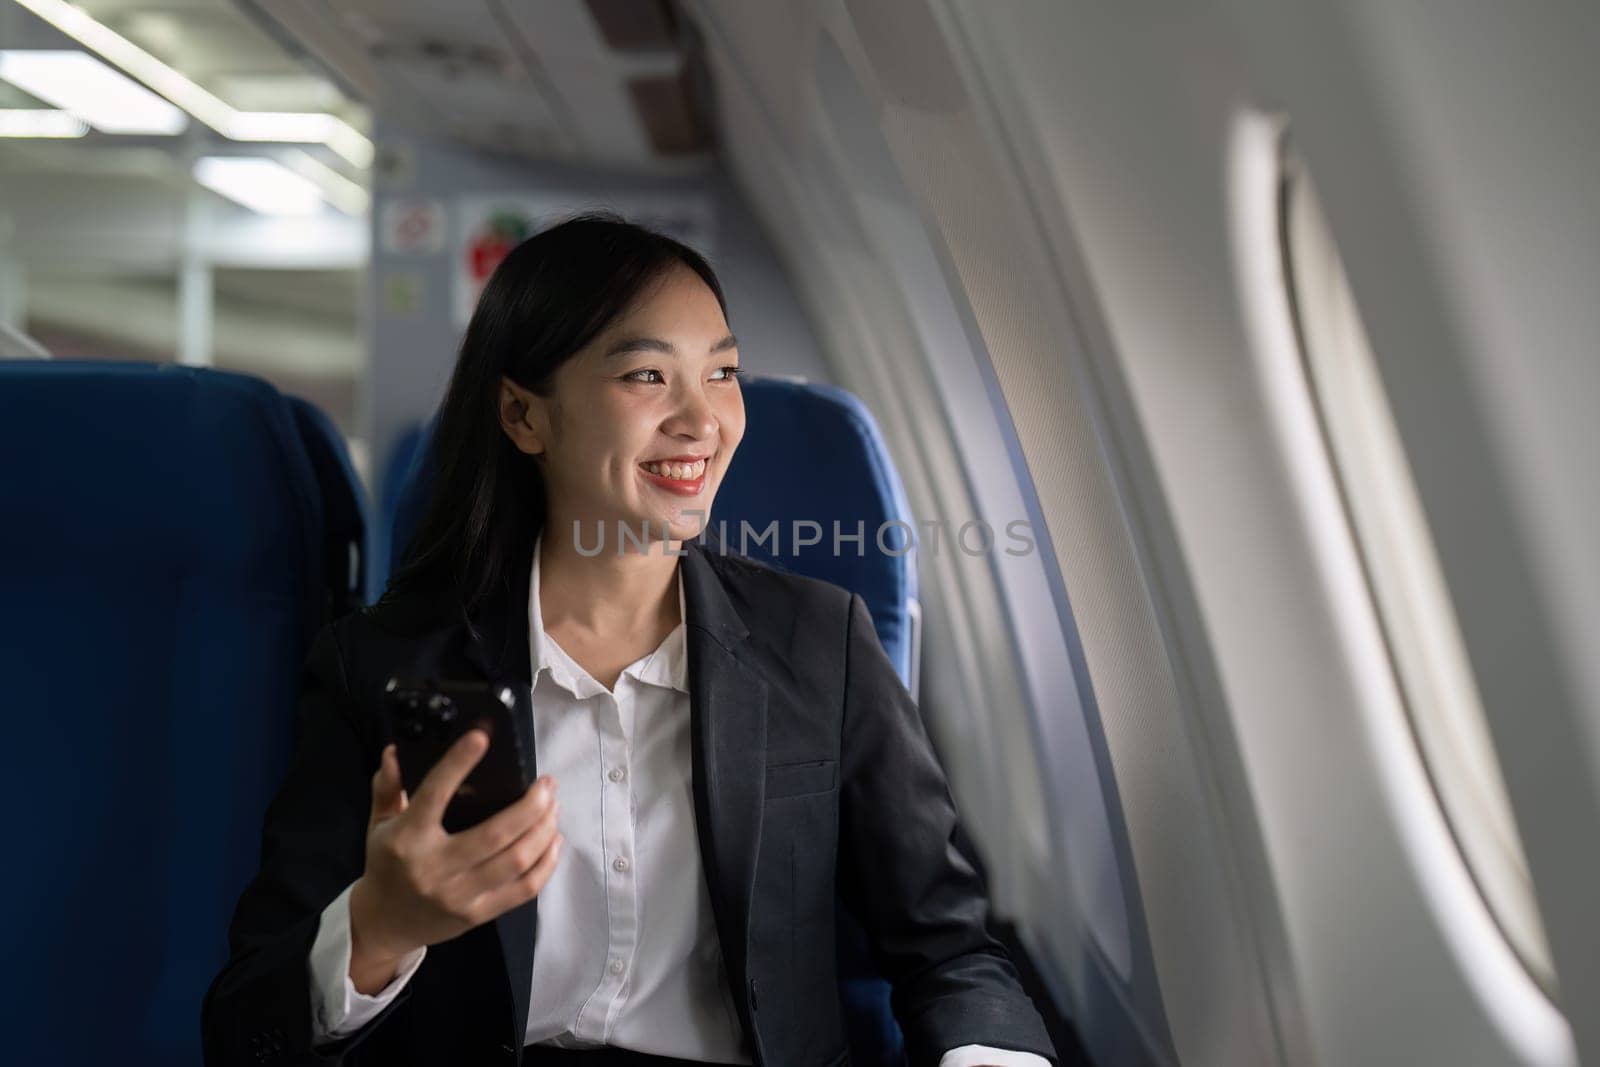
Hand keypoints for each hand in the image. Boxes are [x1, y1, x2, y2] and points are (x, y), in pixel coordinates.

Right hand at [347, 732, 561, 992]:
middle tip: (548, 783)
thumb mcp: (379, 824)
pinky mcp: (478, 916)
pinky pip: (524, 889)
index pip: (434, 794)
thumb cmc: (386, 865)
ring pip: (516, 860)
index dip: (458, 763)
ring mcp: (459, 896)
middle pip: (496, 833)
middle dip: (532, 804)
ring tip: (553, 807)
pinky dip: (547, 863)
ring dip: (544, 829)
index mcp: (407, 838)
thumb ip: (388, 788)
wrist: (383, 925)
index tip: (482, 737)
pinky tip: (554, 840)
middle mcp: (435, 867)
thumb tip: (395, 751)